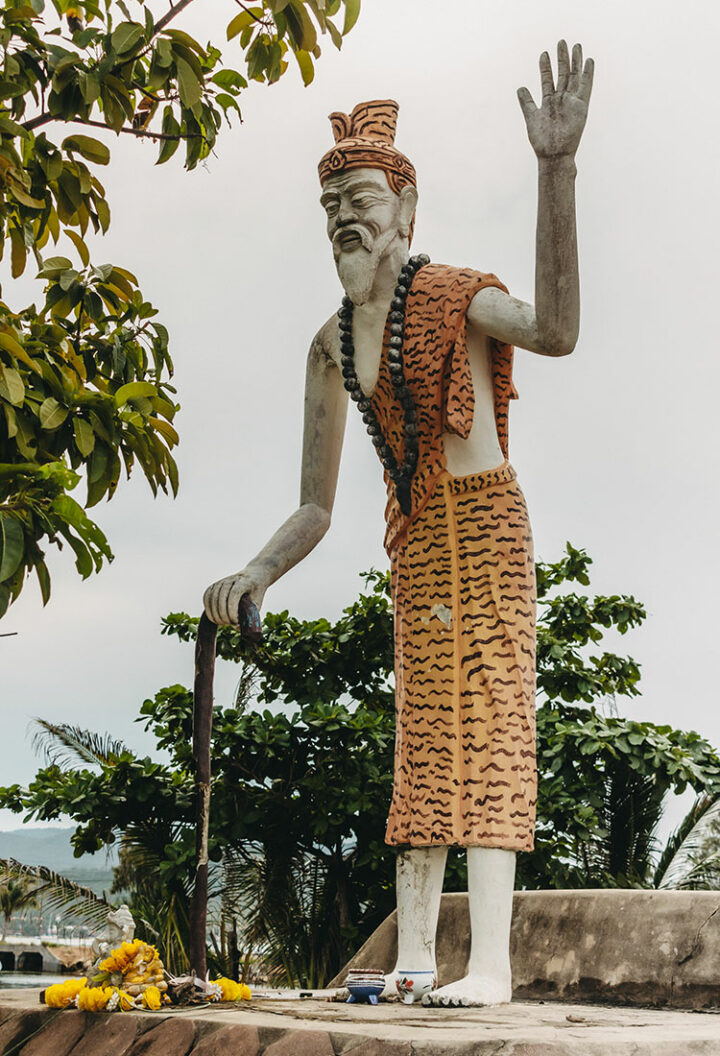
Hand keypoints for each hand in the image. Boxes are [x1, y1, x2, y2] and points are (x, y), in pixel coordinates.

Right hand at [203, 567, 266, 626]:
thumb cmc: (256, 593)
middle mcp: (231, 579)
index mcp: (244, 582)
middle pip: (221, 598)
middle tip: (229, 623)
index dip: (232, 610)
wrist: (254, 576)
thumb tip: (236, 628)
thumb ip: (249, 616)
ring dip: (215, 613)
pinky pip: (206, 596)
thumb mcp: (258, 604)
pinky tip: (213, 617)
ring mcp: (221, 581)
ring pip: (212, 598)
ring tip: (222, 622)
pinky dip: (208, 608)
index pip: (234, 595)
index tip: (235, 621)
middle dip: (223, 615)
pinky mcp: (214, 585)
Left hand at [517, 41, 593, 159]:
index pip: (548, 80)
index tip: (544, 53)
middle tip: (561, 42)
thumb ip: (526, 102)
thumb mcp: (531, 118)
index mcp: (549, 102)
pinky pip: (586, 87)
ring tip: (576, 46)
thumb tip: (520, 87)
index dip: (545, 67)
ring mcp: (572, 102)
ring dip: (575, 61)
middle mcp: (561, 99)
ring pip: (574, 77)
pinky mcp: (581, 106)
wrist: (554, 154)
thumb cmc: (542, 141)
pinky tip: (589, 61)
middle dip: (562, 58)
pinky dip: (588, 74)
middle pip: (563, 74)